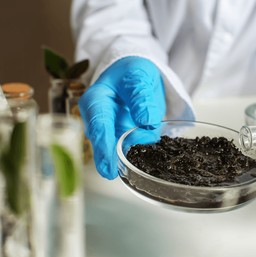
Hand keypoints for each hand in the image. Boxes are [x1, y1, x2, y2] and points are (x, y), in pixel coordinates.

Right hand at [79, 56, 165, 178]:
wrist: (138, 77)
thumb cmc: (133, 74)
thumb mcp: (139, 77)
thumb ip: (141, 96)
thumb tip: (145, 122)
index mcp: (95, 101)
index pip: (98, 125)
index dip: (102, 147)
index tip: (106, 167)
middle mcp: (99, 120)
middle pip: (103, 143)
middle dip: (110, 158)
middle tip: (114, 173)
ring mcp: (112, 132)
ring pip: (120, 149)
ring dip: (134, 152)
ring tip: (147, 142)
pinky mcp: (126, 139)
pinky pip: (134, 150)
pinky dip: (143, 152)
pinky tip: (150, 155)